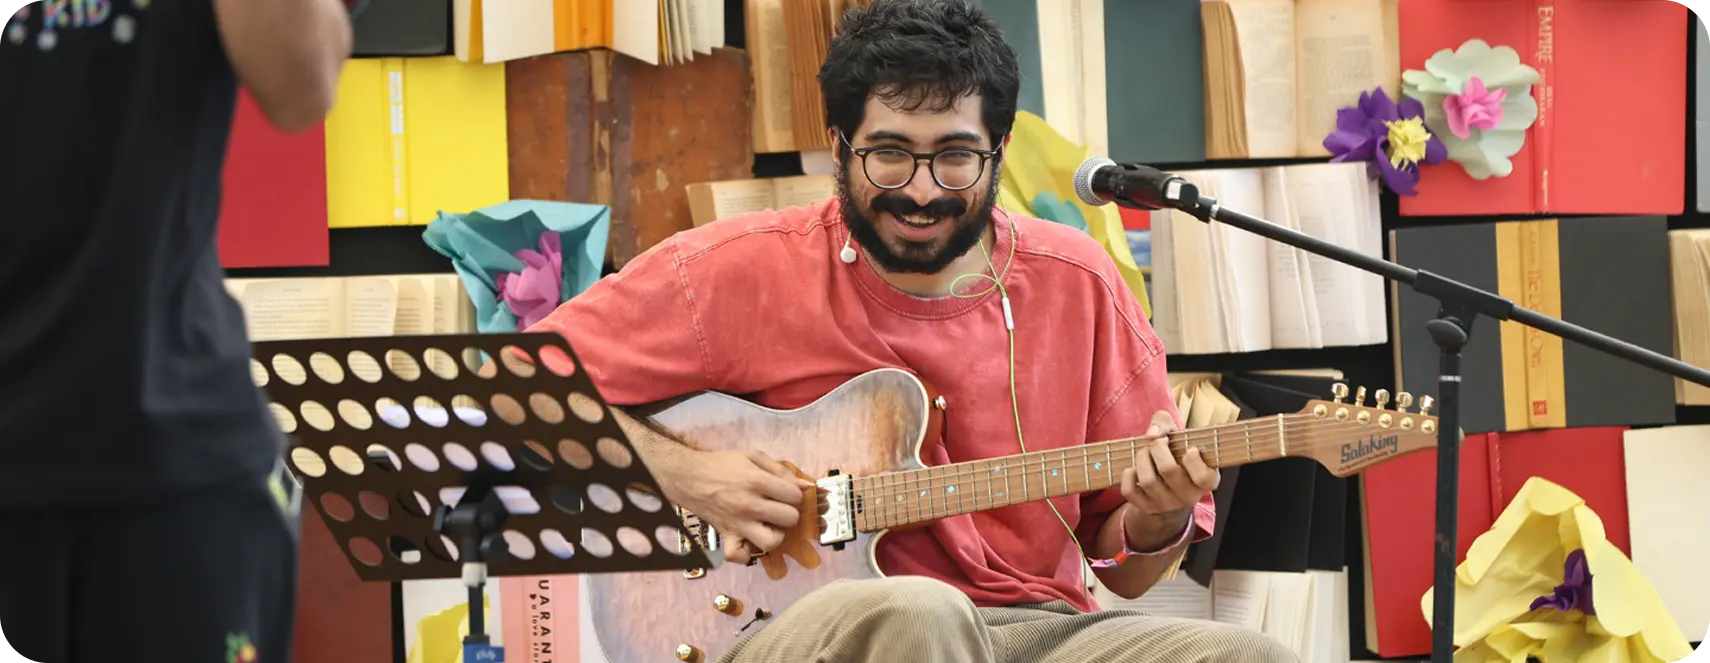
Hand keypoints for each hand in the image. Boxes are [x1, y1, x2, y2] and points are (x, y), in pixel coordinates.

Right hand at [669, 449, 812, 564]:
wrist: (689, 476)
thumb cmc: (722, 465)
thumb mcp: (753, 457)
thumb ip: (781, 470)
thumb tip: (807, 486)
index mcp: (756, 481)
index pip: (795, 496)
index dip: (795, 493)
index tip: (785, 492)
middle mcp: (749, 505)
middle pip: (789, 519)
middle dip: (788, 512)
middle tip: (778, 506)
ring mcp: (737, 524)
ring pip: (771, 542)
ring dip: (775, 534)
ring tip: (769, 525)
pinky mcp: (726, 536)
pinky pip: (739, 556)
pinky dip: (746, 554)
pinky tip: (750, 541)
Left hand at [1119, 411, 1219, 548]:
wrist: (1168, 483)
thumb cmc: (1176, 453)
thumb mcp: (1178, 435)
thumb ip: (1165, 423)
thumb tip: (1151, 434)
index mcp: (1207, 481)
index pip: (1203, 477)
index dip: (1193, 459)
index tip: (1188, 448)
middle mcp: (1188, 497)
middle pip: (1168, 469)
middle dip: (1157, 448)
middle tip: (1158, 442)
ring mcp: (1167, 505)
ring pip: (1147, 480)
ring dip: (1142, 458)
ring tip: (1145, 452)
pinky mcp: (1147, 508)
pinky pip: (1130, 491)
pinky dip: (1128, 474)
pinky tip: (1135, 469)